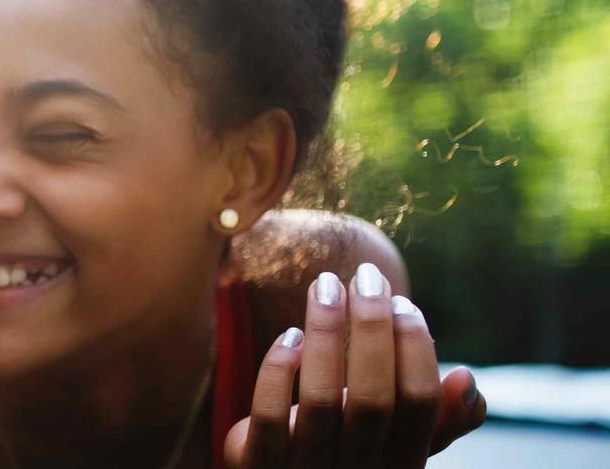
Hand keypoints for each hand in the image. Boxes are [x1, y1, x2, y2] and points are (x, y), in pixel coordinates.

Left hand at [227, 263, 487, 467]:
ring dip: (325, 334)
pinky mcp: (259, 465)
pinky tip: (289, 335)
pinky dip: (278, 372)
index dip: (416, 350)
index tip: (404, 302)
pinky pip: (267, 419)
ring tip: (325, 284)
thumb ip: (437, 417)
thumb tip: (467, 377)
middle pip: (371, 399)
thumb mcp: (396, 440)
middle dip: (372, 329)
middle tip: (367, 275)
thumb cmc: (348, 451)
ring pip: (319, 402)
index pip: (419, 405)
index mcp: (401, 462)